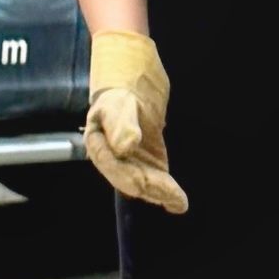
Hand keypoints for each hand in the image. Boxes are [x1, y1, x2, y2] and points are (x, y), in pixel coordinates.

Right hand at [82, 29, 186, 212]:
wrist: (133, 75)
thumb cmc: (121, 85)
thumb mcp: (120, 101)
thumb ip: (121, 124)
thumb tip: (125, 147)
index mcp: (100, 144)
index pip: (113, 166)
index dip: (127, 177)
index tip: (143, 184)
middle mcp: (114, 157)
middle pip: (130, 178)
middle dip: (150, 189)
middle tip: (171, 195)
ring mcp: (132, 161)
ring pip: (145, 182)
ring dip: (161, 193)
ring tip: (178, 201)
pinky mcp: (149, 160)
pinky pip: (158, 178)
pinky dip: (168, 191)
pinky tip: (178, 203)